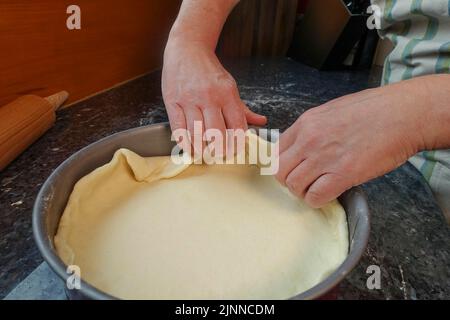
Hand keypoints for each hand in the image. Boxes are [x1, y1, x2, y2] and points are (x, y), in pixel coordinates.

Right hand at [162, 40, 265, 152]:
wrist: (187, 49)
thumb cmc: (209, 70)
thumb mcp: (230, 85)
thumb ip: (243, 108)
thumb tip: (261, 121)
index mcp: (227, 93)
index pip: (236, 124)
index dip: (237, 142)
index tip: (236, 151)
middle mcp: (208, 97)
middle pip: (216, 133)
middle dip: (220, 150)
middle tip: (220, 157)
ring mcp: (189, 100)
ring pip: (196, 133)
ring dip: (201, 149)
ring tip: (205, 156)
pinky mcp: (172, 102)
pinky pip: (178, 128)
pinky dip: (184, 142)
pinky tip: (189, 148)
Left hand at [275, 81, 427, 207]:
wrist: (403, 114)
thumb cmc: (374, 109)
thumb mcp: (333, 111)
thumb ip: (313, 128)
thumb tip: (301, 145)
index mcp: (306, 123)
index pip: (275, 150)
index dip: (283, 164)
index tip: (293, 169)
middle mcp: (309, 140)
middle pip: (280, 171)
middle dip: (289, 180)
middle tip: (305, 181)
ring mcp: (324, 157)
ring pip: (294, 186)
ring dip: (304, 191)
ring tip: (319, 187)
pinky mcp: (343, 174)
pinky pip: (316, 196)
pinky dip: (318, 200)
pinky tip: (329, 193)